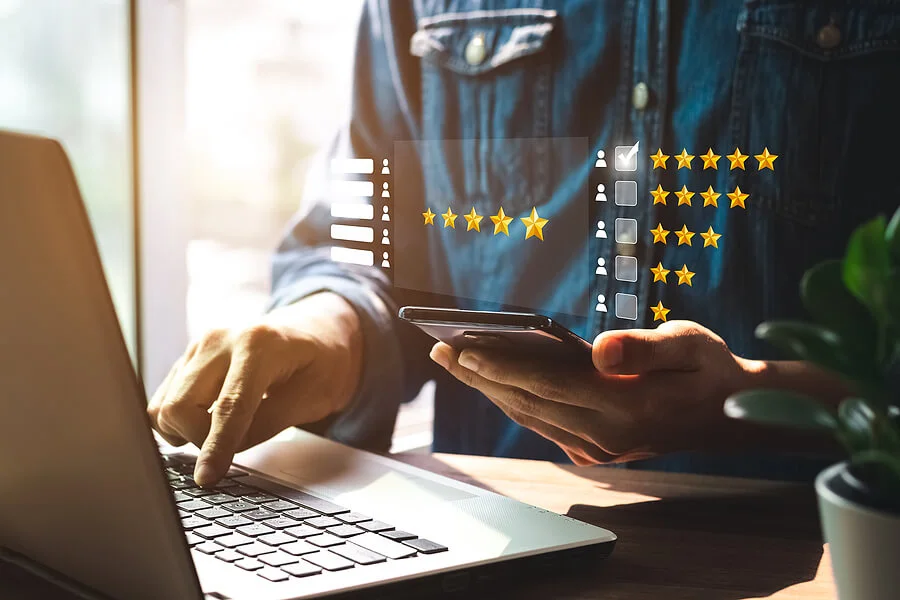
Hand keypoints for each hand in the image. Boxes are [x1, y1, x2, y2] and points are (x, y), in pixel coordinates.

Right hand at [147, 292, 361, 485]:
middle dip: (199, 440)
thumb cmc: (322, 362)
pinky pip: (165, 399)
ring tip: (224, 429)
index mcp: (259, 344)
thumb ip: (267, 424)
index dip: (216, 446)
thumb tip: (223, 453)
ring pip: (164, 405)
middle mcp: (220, 339)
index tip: (207, 478)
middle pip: (180, 406)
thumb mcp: (313, 398)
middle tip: (232, 446)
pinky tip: (209, 419)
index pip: (229, 405)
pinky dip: (180, 420)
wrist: (316, 331)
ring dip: (186, 431)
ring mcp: (199, 345)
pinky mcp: (187, 357)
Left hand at [429, 321, 758, 464]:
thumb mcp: (690, 343)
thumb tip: (601, 349)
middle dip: (480, 375)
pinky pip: (542, 423)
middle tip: (439, 349)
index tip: (463, 348)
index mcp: (626, 406)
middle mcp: (605, 435)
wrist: (726, 416)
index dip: (502, 365)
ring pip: (528, 415)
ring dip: (488, 389)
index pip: (547, 383)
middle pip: (527, 401)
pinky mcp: (593, 451)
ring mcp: (597, 449)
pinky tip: (491, 381)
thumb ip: (646, 347)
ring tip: (454, 361)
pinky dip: (511, 401)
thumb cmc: (707, 369)